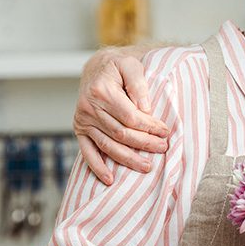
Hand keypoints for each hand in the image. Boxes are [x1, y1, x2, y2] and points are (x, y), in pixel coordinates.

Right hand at [74, 50, 169, 183]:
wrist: (96, 68)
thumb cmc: (117, 67)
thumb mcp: (131, 66)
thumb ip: (139, 84)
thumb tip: (145, 109)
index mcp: (102, 91)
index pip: (130, 116)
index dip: (149, 126)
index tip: (165, 131)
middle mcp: (89, 108)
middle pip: (121, 133)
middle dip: (144, 143)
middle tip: (163, 148)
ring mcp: (83, 121)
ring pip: (108, 145)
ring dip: (128, 159)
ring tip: (147, 166)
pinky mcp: (79, 130)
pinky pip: (87, 152)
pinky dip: (97, 167)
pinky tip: (109, 179)